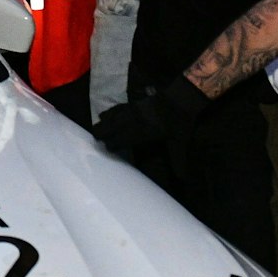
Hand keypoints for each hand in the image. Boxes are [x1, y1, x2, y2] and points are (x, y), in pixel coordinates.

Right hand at [92, 78, 206, 154]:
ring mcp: (135, 110)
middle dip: (104, 131)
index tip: (107, 148)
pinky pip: (119, 107)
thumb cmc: (182, 122)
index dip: (115, 143)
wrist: (182, 98)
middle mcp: (137, 120)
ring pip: (115, 116)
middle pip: (115, 125)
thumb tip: (183, 178)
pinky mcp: (136, 102)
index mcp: (146, 131)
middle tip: (94, 137)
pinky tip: (104, 113)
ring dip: (104, 122)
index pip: (126, 138)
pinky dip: (110, 111)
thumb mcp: (181, 141)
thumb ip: (179, 159)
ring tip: (95, 128)